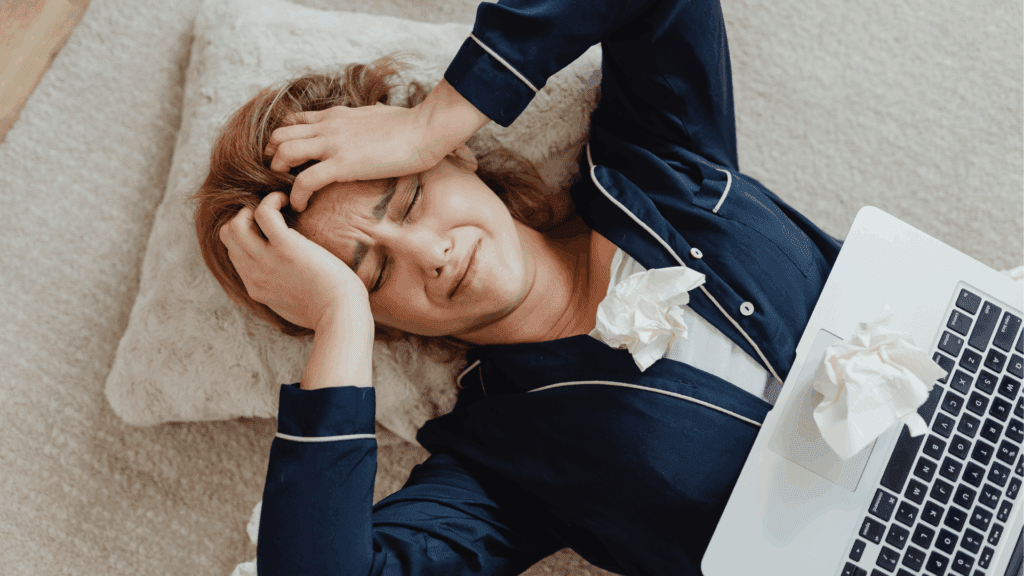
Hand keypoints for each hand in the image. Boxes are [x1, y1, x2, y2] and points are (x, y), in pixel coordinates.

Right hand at [219, 192, 369, 331]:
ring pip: (236, 225)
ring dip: (253, 208)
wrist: (341, 315)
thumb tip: (287, 279)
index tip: (265, 229)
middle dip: (244, 218)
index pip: (234, 254)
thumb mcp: (293, 304)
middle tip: (270, 214)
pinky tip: (287, 201)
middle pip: (228, 236)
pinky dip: (272, 200)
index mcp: (256, 288)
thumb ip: (281, 289)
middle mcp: (255, 274)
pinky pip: (264, 213)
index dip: (246, 236)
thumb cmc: (329, 310)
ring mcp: (267, 261)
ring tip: (278, 205)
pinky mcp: (285, 247)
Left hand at [265, 103, 438, 211]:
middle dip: (272, 157)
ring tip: (286, 192)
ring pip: (284, 153)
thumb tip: (375, 114)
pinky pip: (304, 180)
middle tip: (279, 178)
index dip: (282, 140)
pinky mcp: (342, 164)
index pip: (294, 121)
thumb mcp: (380, 113)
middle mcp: (327, 127)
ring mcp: (333, 144)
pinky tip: (300, 206)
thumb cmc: (410, 124)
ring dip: (278, 174)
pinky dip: (295, 195)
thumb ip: (367, 116)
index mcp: (335, 115)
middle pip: (279, 135)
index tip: (285, 159)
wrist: (425, 129)